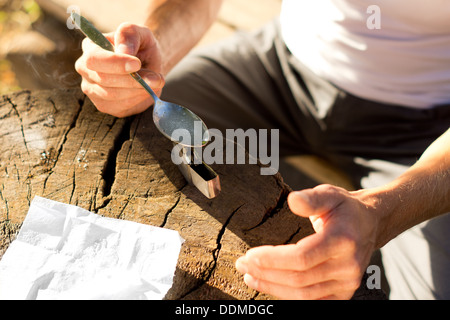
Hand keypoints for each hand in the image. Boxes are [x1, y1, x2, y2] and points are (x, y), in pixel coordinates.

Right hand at [75, 23, 164, 117]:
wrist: (148, 63)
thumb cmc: (141, 46)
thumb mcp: (140, 33)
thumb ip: (129, 35)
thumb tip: (123, 51)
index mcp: (90, 47)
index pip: (95, 59)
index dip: (116, 63)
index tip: (137, 64)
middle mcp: (86, 69)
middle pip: (104, 79)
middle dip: (133, 80)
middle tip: (157, 77)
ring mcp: (92, 90)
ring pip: (114, 96)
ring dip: (139, 90)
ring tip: (155, 81)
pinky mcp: (105, 106)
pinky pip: (121, 107)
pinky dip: (138, 99)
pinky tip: (147, 90)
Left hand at [235, 184, 378, 299]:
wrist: (370, 224)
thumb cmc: (344, 208)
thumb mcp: (329, 194)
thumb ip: (310, 199)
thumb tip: (293, 199)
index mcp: (343, 240)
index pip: (302, 257)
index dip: (273, 259)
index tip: (250, 254)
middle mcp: (348, 266)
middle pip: (299, 278)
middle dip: (265, 273)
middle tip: (242, 263)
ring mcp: (347, 283)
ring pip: (303, 294)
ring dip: (272, 286)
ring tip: (250, 275)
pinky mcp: (344, 294)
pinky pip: (311, 301)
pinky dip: (287, 296)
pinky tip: (269, 285)